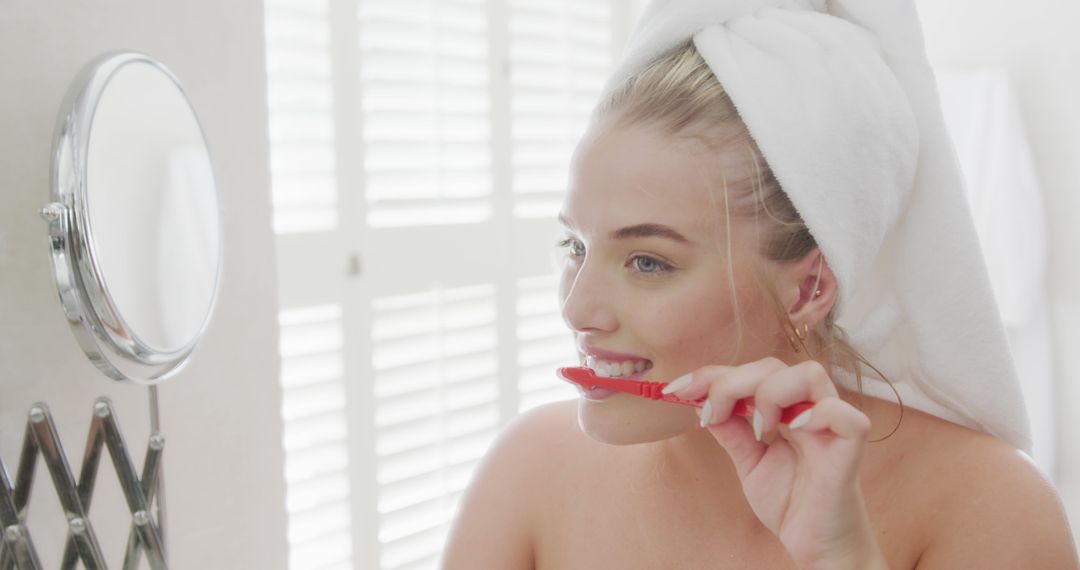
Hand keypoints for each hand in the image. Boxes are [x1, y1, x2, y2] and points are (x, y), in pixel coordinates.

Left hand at [665, 357, 887, 569]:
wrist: (816, 546)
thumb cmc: (790, 502)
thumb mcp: (749, 461)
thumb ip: (731, 430)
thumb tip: (700, 400)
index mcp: (786, 407)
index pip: (750, 371)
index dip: (711, 375)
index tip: (675, 390)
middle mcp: (810, 407)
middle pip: (772, 365)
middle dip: (729, 383)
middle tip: (709, 415)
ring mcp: (833, 424)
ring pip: (809, 374)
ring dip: (770, 393)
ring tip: (758, 429)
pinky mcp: (851, 447)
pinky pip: (843, 414)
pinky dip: (816, 415)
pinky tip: (791, 430)